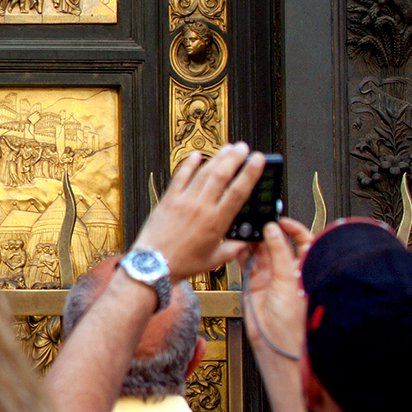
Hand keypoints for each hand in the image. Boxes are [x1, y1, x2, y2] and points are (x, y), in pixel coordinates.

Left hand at [133, 143, 263, 279]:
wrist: (154, 264)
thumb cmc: (182, 264)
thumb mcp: (214, 260)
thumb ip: (233, 249)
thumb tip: (245, 243)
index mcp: (216, 222)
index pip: (238, 191)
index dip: (250, 172)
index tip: (257, 160)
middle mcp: (201, 207)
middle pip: (221, 175)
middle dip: (235, 158)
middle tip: (244, 147)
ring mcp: (183, 201)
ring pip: (203, 173)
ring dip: (217, 158)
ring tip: (228, 148)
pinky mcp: (168, 200)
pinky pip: (179, 177)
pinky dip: (188, 165)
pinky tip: (195, 155)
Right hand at [244, 219, 311, 358]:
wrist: (274, 341)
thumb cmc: (292, 320)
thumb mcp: (287, 279)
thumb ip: (279, 252)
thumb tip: (273, 229)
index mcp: (304, 269)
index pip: (303, 241)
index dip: (293, 228)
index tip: (281, 220)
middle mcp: (287, 271)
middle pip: (278, 244)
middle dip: (268, 232)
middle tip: (258, 223)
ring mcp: (270, 276)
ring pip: (261, 251)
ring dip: (252, 241)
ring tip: (245, 231)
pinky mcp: (254, 282)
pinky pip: (247, 262)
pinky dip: (241, 252)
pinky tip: (237, 244)